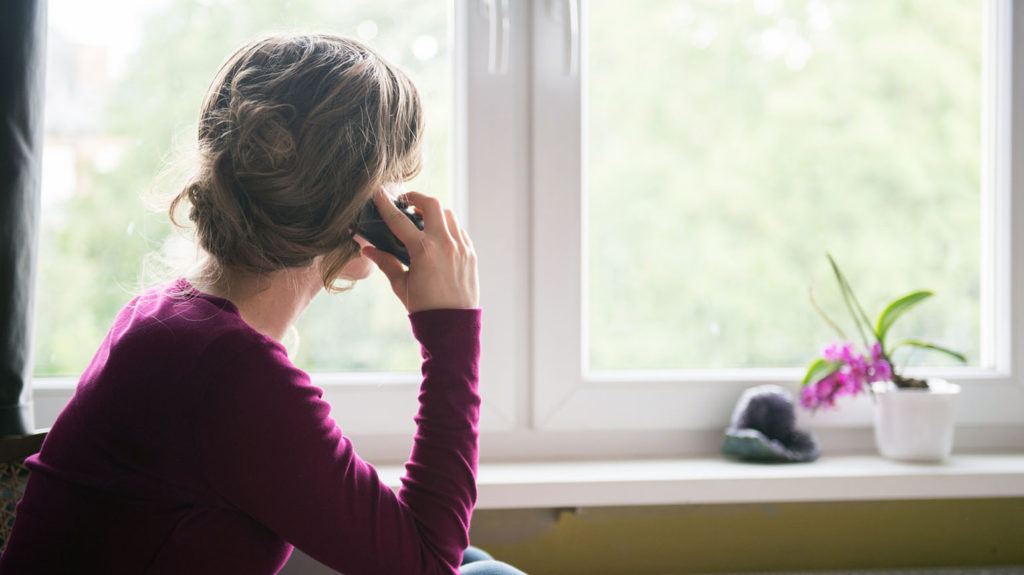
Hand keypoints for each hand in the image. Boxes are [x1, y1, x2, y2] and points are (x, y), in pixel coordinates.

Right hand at [361, 188, 478, 312]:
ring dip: (434, 212)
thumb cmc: (424, 309)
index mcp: (423, 250)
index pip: (400, 220)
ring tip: (423, 220)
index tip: (379, 192)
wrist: (453, 327)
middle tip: (406, 203)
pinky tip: (439, 237)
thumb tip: (368, 250)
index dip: (386, 204)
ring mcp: (461, 247)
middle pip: (431, 204)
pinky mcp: (471, 254)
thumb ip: (386, 263)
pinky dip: (448, 228)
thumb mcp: (401, 286)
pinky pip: (460, 231)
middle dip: (417, 198)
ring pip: (448, 215)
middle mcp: (445, 244)